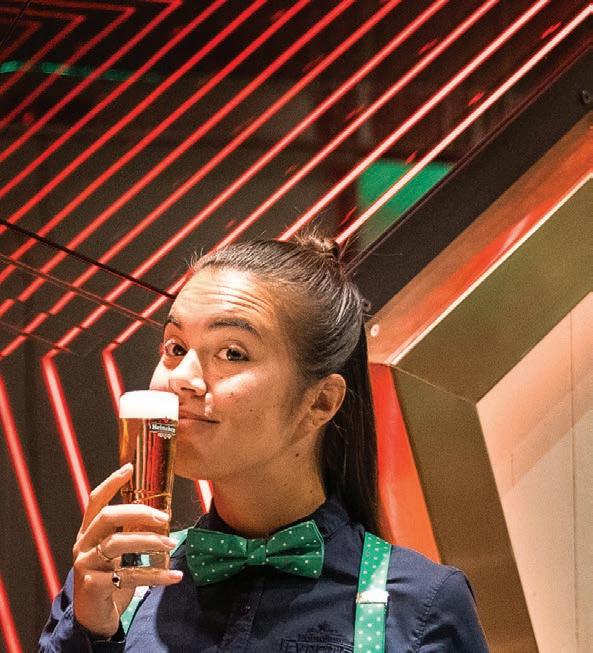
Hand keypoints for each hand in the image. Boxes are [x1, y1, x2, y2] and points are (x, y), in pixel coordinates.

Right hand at [72, 464, 182, 637]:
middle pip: (108, 517)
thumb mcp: (116, 552)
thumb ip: (128, 532)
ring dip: (149, 541)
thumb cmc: (109, 577)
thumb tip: (161, 514)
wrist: (93, 617)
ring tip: (172, 543)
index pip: (95, 500)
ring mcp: (86, 565)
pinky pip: (129, 576)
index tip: (130, 467)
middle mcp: (83, 544)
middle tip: (164, 515)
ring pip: (118, 544)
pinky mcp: (93, 586)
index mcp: (89, 532)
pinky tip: (176, 575)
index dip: (112, 482)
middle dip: (138, 512)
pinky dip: (156, 575)